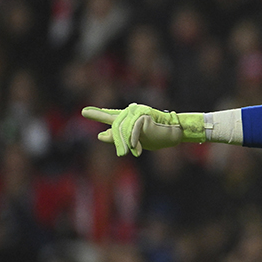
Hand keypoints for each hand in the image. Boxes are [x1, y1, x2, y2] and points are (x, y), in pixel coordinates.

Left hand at [82, 103, 204, 156]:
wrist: (176, 132)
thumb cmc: (159, 136)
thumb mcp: (136, 140)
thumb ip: (118, 137)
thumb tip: (99, 136)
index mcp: (130, 118)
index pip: (113, 116)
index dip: (99, 114)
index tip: (85, 112)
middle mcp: (132, 113)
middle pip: (115, 122)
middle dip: (105, 123)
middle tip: (92, 120)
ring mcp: (137, 113)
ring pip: (122, 129)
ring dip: (126, 142)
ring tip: (134, 149)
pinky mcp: (142, 115)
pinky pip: (132, 131)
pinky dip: (134, 141)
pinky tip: (137, 148)